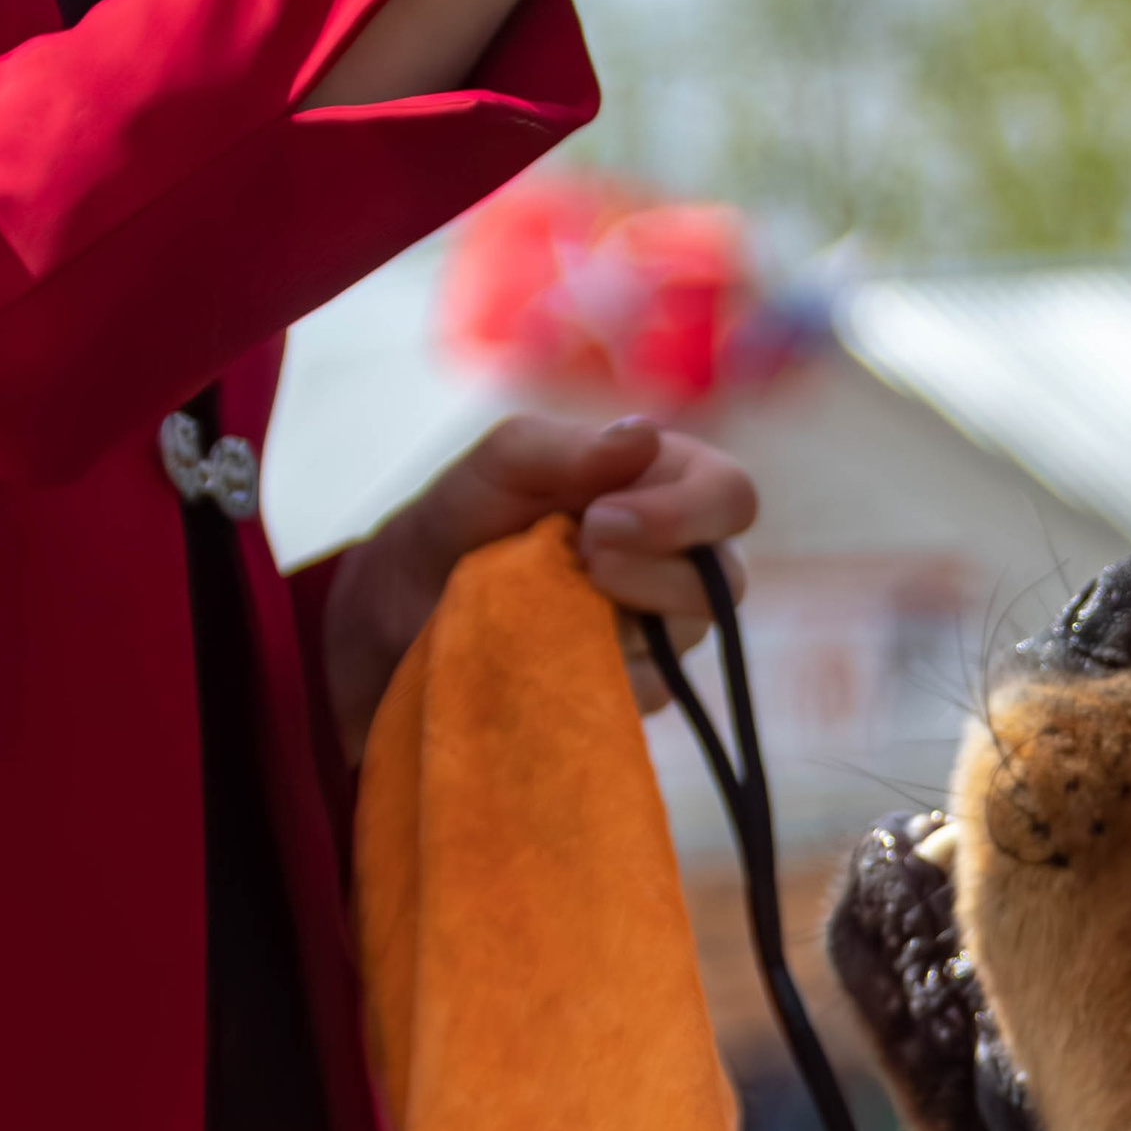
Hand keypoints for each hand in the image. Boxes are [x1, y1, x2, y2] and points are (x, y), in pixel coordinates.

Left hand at [320, 413, 759, 762]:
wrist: (398, 610)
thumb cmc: (459, 518)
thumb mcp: (498, 464)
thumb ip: (566, 449)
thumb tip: (645, 436)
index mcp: (663, 490)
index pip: (732, 497)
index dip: (685, 512)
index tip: (600, 520)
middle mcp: (677, 564)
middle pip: (726, 582)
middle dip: (652, 573)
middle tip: (578, 561)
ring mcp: (659, 636)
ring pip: (688, 643)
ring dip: (616, 622)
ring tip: (546, 606)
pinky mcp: (629, 693)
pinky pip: (642, 694)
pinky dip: (592, 670)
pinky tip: (544, 652)